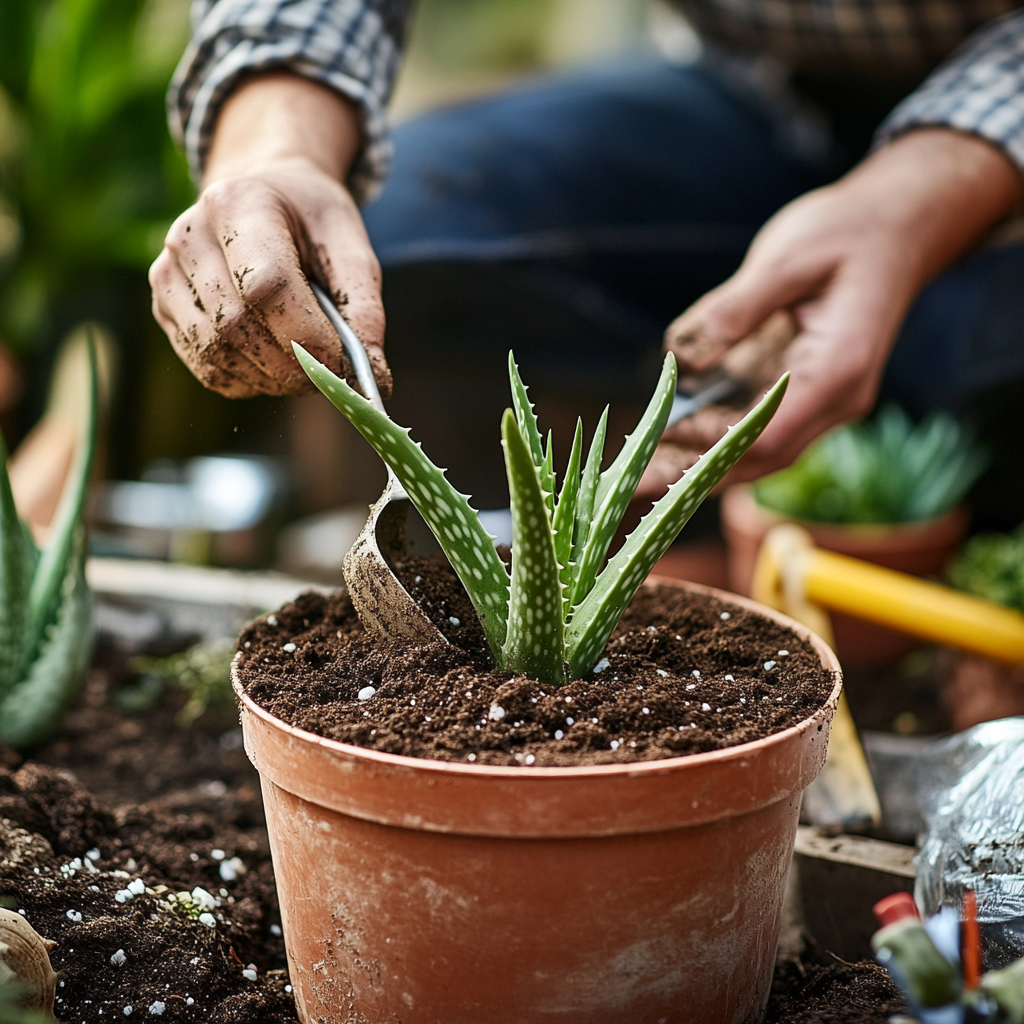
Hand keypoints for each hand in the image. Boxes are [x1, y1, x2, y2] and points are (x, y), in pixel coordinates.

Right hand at [150, 73, 390, 397]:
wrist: (262, 195)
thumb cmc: (310, 220)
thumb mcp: (350, 246)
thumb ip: (365, 309)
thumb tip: (372, 380)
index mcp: (238, 204)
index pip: (266, 286)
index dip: (307, 336)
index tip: (343, 363)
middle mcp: (189, 236)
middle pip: (239, 326)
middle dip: (294, 365)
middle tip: (331, 374)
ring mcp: (167, 273)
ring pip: (220, 354)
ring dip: (273, 378)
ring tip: (307, 367)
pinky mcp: (164, 308)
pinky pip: (208, 368)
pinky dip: (250, 382)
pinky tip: (276, 367)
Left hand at [638, 129, 1022, 496]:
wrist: (898, 226)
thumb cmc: (847, 233)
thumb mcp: (787, 256)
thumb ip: (736, 306)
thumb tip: (685, 354)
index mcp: (839, 370)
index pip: (770, 433)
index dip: (712, 445)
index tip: (661, 442)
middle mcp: (835, 400)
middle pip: (758, 458)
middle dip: (692, 473)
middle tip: (629, 482)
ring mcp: (821, 402)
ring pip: (754, 453)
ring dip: (695, 464)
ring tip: (634, 471)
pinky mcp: (803, 393)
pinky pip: (753, 429)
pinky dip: (710, 438)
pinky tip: (665, 439)